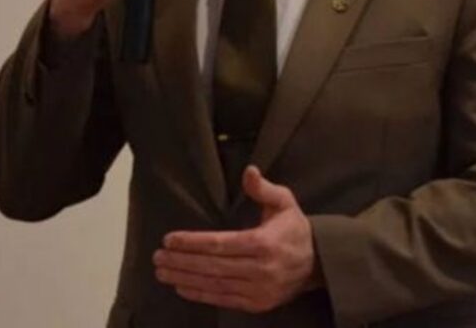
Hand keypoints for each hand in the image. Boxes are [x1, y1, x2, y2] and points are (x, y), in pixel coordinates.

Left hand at [154, 166, 321, 312]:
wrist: (317, 263)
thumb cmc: (294, 228)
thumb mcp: (284, 202)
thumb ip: (263, 188)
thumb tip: (248, 170)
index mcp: (264, 243)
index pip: (220, 244)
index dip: (192, 242)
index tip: (170, 239)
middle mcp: (260, 269)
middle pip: (212, 266)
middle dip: (182, 261)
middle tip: (158, 256)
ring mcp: (259, 290)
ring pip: (214, 285)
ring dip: (185, 278)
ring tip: (163, 271)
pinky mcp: (257, 304)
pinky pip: (223, 299)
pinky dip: (200, 294)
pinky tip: (182, 287)